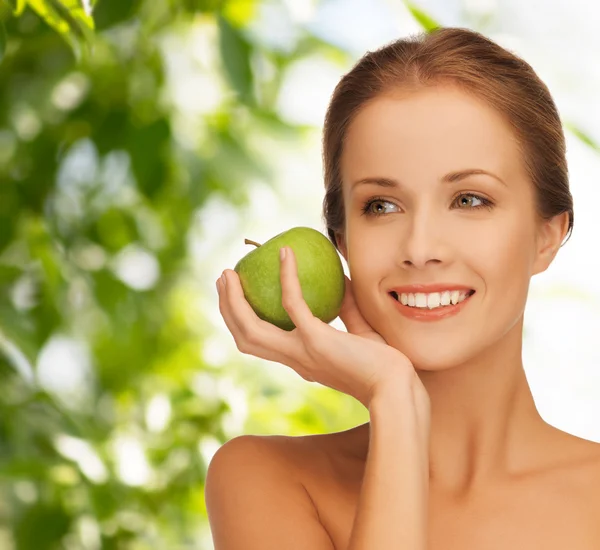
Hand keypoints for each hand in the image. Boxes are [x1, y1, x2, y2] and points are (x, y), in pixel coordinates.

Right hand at [216, 246, 418, 408]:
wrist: (398, 388)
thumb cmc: (385, 363)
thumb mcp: (360, 331)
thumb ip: (346, 307)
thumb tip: (340, 276)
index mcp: (301, 359)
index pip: (261, 343)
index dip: (242, 319)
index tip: (238, 294)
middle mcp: (294, 359)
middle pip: (244, 337)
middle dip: (227, 308)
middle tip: (224, 278)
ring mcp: (302, 352)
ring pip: (251, 329)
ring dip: (235, 300)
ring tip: (230, 272)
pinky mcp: (317, 341)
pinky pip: (293, 305)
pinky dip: (287, 277)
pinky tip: (287, 254)